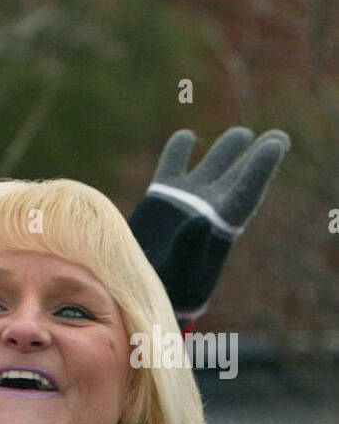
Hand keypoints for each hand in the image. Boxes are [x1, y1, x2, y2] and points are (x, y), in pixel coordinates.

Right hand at [129, 127, 289, 323]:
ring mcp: (187, 197)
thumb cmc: (173, 288)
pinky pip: (173, 163)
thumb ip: (191, 248)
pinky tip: (186, 136)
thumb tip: (198, 219)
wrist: (146, 288)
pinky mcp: (162, 195)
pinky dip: (179, 147)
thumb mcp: (183, 274)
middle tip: (277, 138)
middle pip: (238, 172)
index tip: (276, 142)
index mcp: (223, 224)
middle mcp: (210, 206)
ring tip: (243, 135)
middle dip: (257, 154)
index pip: (248, 189)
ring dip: (228, 146)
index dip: (262, 165)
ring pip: (212, 162)